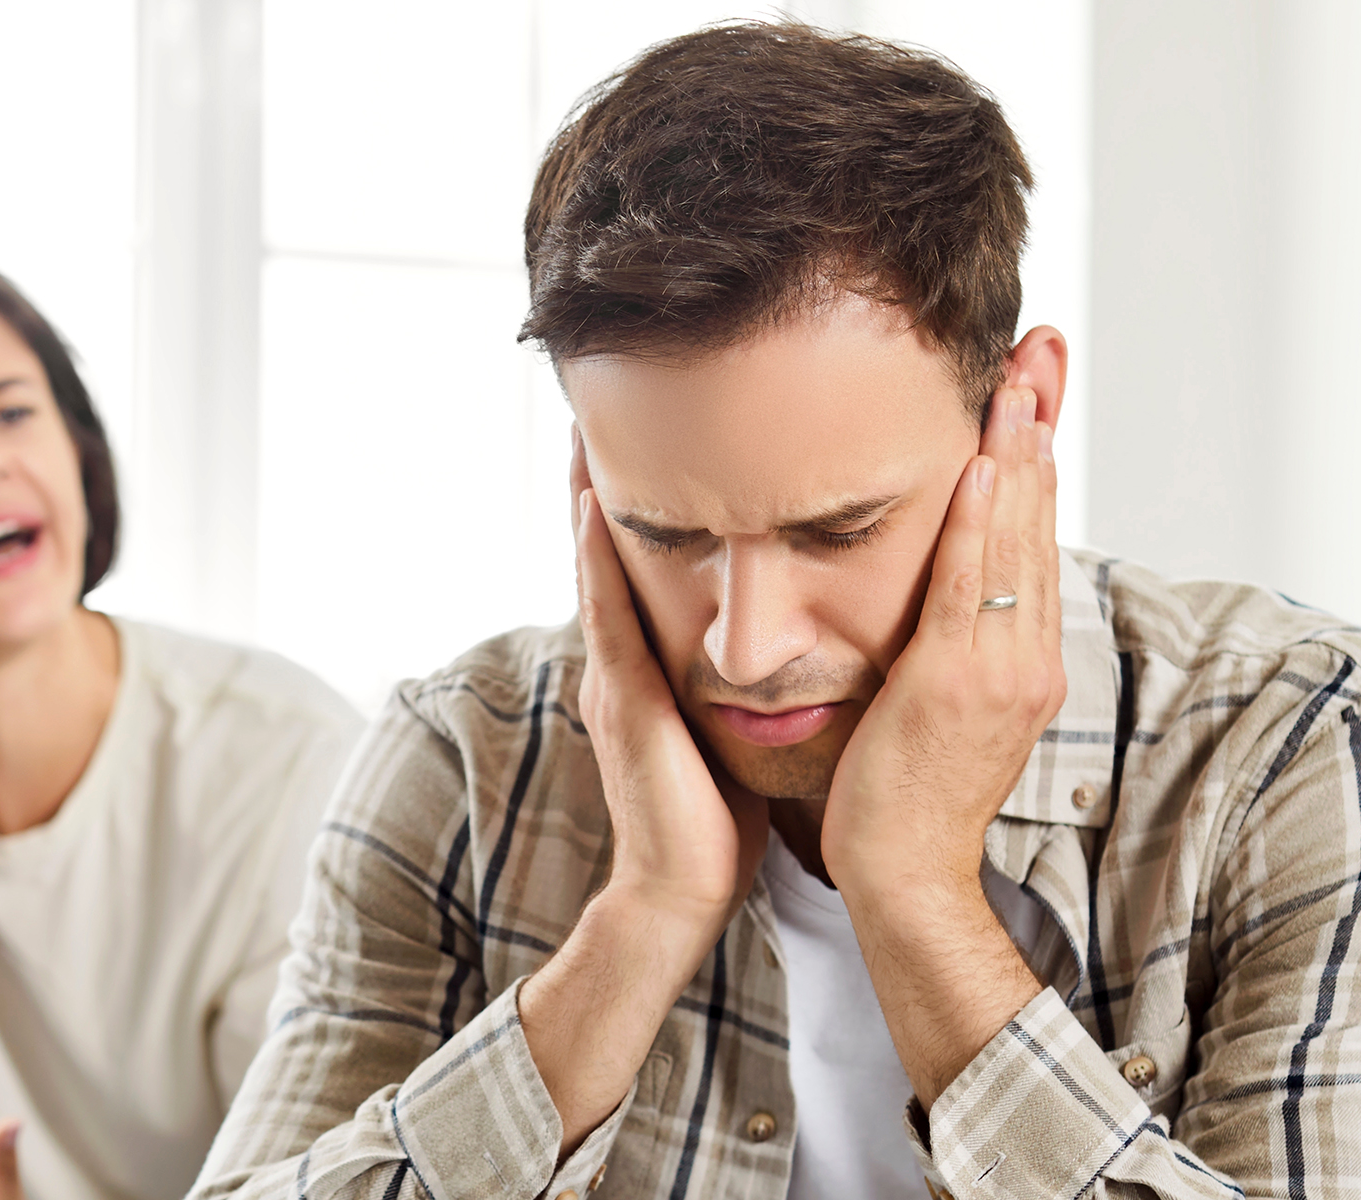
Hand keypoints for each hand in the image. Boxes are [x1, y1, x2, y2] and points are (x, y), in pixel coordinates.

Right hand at [571, 430, 768, 939]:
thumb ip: (738, 695)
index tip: (643, 448)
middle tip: (591, 415)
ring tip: (580, 435)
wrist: (679, 896)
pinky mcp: (623, 701)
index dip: (636, 514)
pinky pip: (605, 616)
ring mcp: (614, 681)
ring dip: (585, 503)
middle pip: (606, 559)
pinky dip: (594, 561)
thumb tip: (780, 664)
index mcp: (649, 675)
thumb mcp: (729, 739)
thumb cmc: (715, 827)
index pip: (636, 577)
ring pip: (597, 572)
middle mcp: (622, 667)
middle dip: (596, 490)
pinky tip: (590, 510)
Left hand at [823, 386, 1065, 896]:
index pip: (1036, 539)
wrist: (904, 874)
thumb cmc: (908, 794)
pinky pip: (969, 587)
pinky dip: (977, 524)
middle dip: (1039, 432)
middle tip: (1039, 354)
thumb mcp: (946, 706)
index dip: (1039, 461)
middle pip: (1038, 524)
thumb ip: (955, 646)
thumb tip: (946, 594)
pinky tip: (981, 467)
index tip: (1035, 391)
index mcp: (1027, 661)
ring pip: (1012, 543)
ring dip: (1015, 456)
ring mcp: (1000, 671)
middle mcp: (1028, 659)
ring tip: (1015, 383)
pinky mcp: (956, 683)